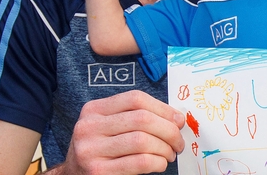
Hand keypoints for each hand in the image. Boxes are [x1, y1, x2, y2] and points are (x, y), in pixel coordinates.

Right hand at [59, 90, 185, 174]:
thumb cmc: (100, 150)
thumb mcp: (108, 127)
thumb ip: (133, 118)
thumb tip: (175, 118)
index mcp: (93, 110)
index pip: (135, 99)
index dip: (162, 108)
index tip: (177, 120)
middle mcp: (89, 127)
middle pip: (142, 119)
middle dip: (169, 130)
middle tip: (178, 141)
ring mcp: (91, 150)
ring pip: (143, 140)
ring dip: (165, 148)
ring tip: (169, 154)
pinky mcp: (98, 171)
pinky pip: (140, 162)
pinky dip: (157, 162)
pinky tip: (160, 164)